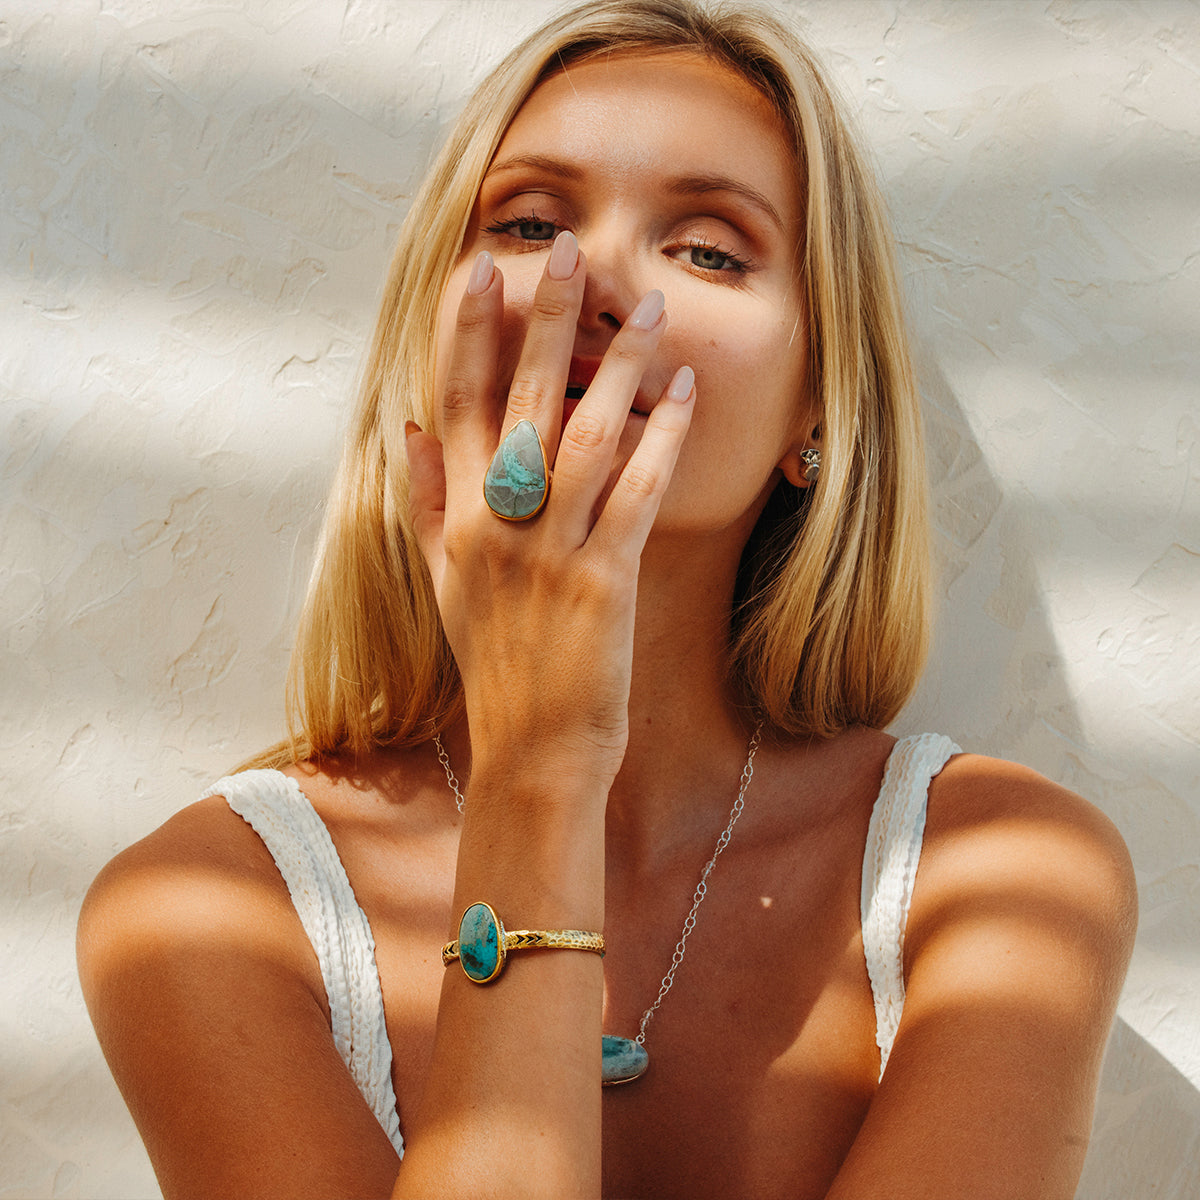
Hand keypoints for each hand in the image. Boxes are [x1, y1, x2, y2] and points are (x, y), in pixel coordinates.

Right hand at [406, 231, 695, 787]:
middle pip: (518, 401)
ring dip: (617, 367)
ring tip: (646, 307)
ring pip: (582, 435)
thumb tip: (409, 427)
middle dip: (543, 319)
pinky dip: (661, 439)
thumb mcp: (441, 581)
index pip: (455, 403)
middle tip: (568, 250)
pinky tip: (684, 393)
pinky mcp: (603, 581)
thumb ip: (424, 501)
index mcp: (456, 519)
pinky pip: (637, 493)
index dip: (465, 333)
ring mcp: (550, 551)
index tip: (480, 269)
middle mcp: (496, 524)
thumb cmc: (493, 661)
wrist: (530, 748)